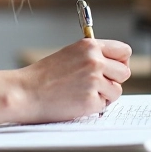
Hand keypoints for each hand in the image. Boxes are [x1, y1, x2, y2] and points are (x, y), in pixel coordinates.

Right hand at [16, 39, 131, 123]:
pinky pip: (105, 105)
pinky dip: (94, 106)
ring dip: (104, 95)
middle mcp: (94, 61)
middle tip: (97, 84)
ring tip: (82, 92)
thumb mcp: (70, 54)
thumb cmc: (44, 75)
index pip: (124, 51)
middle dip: (114, 80)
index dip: (121, 62)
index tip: (114, 68)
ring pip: (117, 90)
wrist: (26, 92)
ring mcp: (94, 81)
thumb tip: (114, 64)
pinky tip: (77, 101)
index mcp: (89, 46)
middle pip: (124, 72)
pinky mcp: (91, 100)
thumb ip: (92, 55)